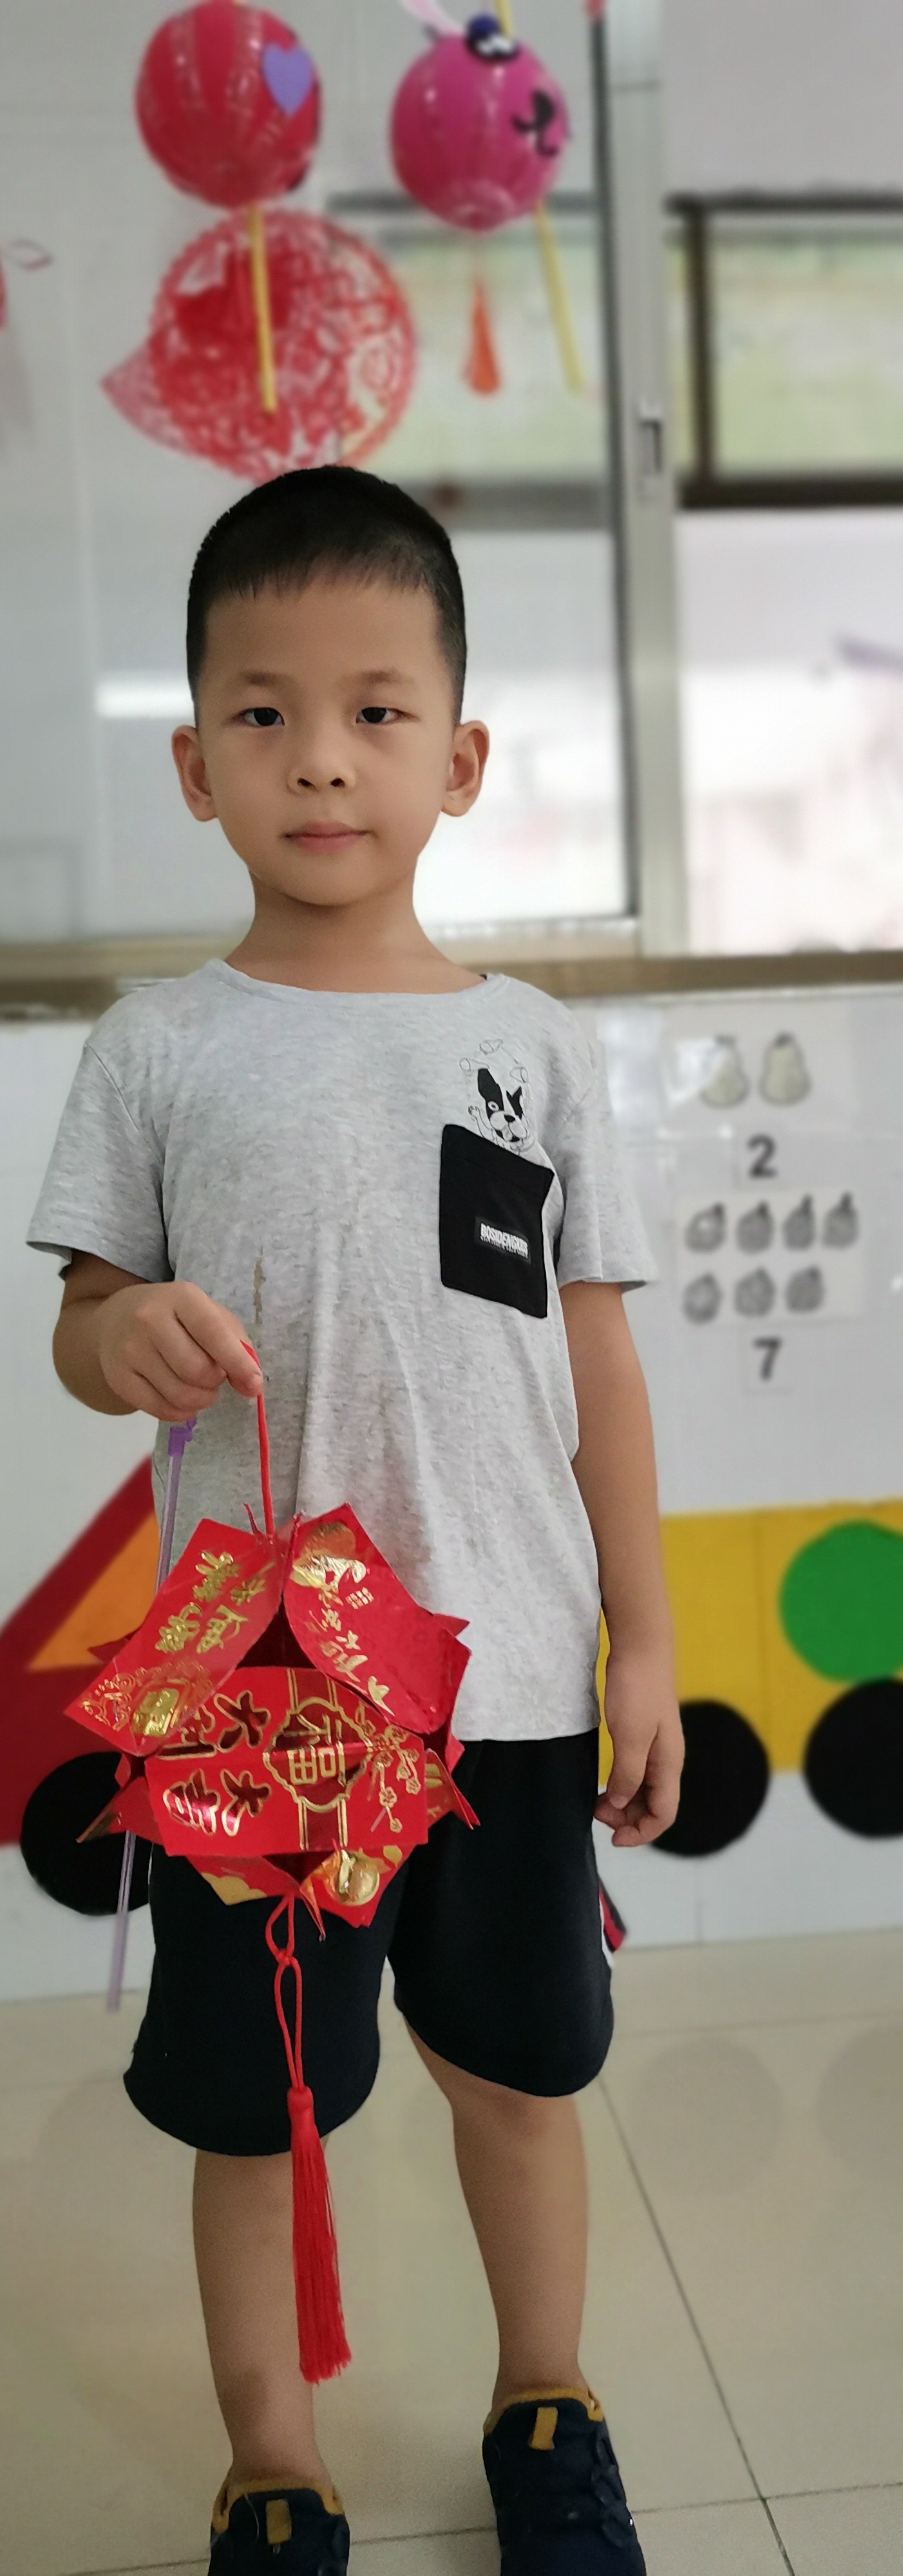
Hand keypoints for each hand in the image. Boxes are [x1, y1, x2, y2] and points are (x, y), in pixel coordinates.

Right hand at [96, 1280, 262, 1422]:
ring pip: (180, 1395)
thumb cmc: (175, 1317)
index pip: (213, 1333)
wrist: (115, 1319)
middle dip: (216, 1381)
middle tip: (214, 1376)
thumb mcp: (208, 1314)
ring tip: (199, 1387)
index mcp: (181, 1297)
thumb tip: (251, 1386)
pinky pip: (160, 1410)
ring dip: (201, 1399)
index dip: (238, 1363)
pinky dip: (181, 1412)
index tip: (254, 1384)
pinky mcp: (118, 1377)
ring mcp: (129, 1349)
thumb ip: (237, 1345)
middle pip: (197, 1370)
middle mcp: (149, 1319)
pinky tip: (182, 1399)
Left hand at [595, 1645, 683, 1847]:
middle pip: (655, 1807)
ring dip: (624, 1805)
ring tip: (597, 1803)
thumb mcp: (630, 1736)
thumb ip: (628, 1774)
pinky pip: (636, 1774)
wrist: (641, 1648)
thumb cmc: (638, 1689)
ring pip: (644, 1792)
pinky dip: (622, 1787)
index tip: (612, 1838)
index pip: (665, 1815)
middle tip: (596, 1814)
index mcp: (669, 1764)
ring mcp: (656, 1750)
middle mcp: (666, 1761)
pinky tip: (605, 1785)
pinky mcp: (643, 1737)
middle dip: (629, 1820)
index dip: (642, 1834)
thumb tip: (622, 1806)